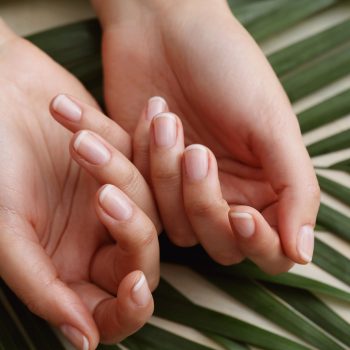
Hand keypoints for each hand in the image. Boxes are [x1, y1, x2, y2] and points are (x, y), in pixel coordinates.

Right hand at [0, 21, 158, 348]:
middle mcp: (96, 238)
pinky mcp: (128, 163)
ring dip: (121, 173)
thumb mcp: (6, 227)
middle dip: (131, 230)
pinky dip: (146, 143)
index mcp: (66, 266)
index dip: (129, 309)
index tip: (136, 288)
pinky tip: (147, 115)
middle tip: (102, 194)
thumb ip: (41, 284)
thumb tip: (83, 342)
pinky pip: (153, 164)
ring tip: (83, 140)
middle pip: (141, 259)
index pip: (111, 309)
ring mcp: (115, 198)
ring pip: (150, 206)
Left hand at [92, 0, 319, 266]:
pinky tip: (145, 117)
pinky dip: (137, 160)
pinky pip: (139, 199)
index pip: (270, 249)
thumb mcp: (271, 123)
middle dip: (202, 201)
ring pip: (174, 225)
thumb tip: (304, 251)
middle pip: (217, 243)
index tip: (240, 214)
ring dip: (164, 173)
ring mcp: (182, 191)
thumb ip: (294, 187)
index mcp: (264, 186)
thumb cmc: (225, 66)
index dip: (256, 242)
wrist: (164, 28)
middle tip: (196, 150)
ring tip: (164, 118)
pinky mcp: (145, 179)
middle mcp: (225, 195)